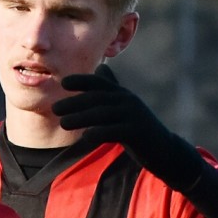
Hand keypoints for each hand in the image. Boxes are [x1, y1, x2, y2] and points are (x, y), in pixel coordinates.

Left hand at [50, 69, 205, 184]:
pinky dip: (98, 133)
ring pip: (102, 114)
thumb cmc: (137, 127)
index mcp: (122, 94)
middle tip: (55, 108)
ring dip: (81, 118)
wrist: (163, 148)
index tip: (63, 83)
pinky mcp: (137, 132)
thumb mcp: (124, 105)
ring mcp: (133, 116)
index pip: (99, 83)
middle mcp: (127, 101)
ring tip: (63, 123)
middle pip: (97, 98)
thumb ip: (112, 89)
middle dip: (74, 102)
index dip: (82, 80)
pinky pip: (114, 131)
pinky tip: (85, 138)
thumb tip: (100, 69)